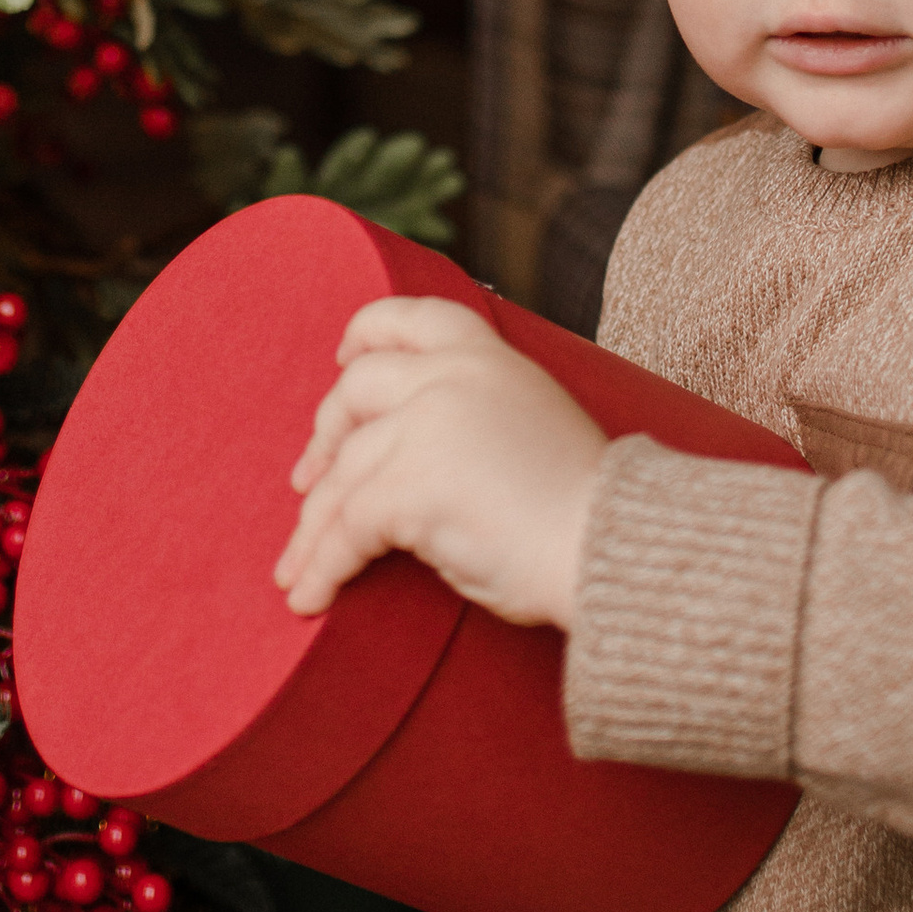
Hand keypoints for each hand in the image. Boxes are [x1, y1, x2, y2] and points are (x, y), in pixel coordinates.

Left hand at [275, 294, 609, 629]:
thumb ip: (477, 415)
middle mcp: (451, 377)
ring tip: (296, 571)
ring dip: (313, 528)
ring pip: (341, 474)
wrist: (616, 547)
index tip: (341, 360)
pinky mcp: (410, 485)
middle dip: (324, 439)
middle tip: (308, 483)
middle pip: (355, 391)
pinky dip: (324, 566)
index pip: (411, 316)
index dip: (366, 332)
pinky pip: (346, 528)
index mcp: (489, 357)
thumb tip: (414, 453)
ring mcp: (426, 426)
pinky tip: (311, 595)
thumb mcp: (532, 424)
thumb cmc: (583, 508)